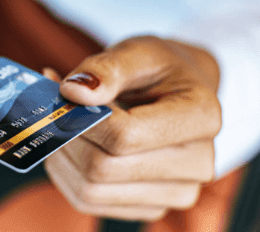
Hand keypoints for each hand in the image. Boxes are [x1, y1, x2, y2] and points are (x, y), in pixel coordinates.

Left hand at [43, 35, 220, 220]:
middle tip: (56, 109)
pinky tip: (71, 143)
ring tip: (62, 124)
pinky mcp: (150, 208)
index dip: (83, 119)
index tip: (65, 94)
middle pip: (104, 168)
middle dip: (68, 136)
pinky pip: (89, 201)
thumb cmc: (159, 68)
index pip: (125, 136)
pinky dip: (67, 172)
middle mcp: (198, 164)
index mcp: (202, 117)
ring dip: (63, 156)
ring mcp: (176, 192)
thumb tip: (73, 92)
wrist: (179, 91)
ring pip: (91, 191)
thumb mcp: (137, 51)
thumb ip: (107, 68)